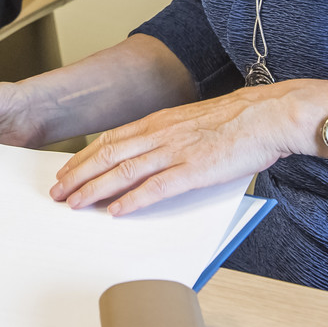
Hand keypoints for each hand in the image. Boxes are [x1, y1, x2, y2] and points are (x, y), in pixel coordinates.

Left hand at [50, 79, 327, 215]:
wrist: (269, 114)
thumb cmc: (238, 121)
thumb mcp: (192, 122)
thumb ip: (169, 137)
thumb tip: (150, 155)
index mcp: (159, 121)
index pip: (111, 140)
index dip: (84, 157)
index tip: (66, 171)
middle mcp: (160, 133)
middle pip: (108, 155)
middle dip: (78, 175)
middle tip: (57, 192)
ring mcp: (175, 151)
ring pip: (123, 171)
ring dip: (94, 189)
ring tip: (74, 204)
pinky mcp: (193, 170)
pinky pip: (155, 188)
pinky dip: (132, 200)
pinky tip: (115, 212)